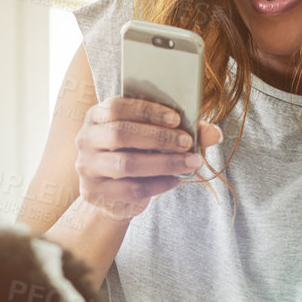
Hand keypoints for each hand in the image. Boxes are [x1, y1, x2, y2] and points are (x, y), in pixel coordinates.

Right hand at [76, 97, 223, 220]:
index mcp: (96, 116)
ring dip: (164, 163)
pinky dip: (159, 184)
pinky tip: (177, 179)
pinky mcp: (95, 192)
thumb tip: (216, 133)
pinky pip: (132, 188)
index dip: (147, 111)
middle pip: (121, 134)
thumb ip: (179, 131)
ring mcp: (87, 167)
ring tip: (190, 162)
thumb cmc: (133, 155)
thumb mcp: (150, 137)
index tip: (176, 118)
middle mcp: (86, 139)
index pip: (118, 106)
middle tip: (187, 142)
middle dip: (159, 137)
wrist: (109, 195)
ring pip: (127, 163)